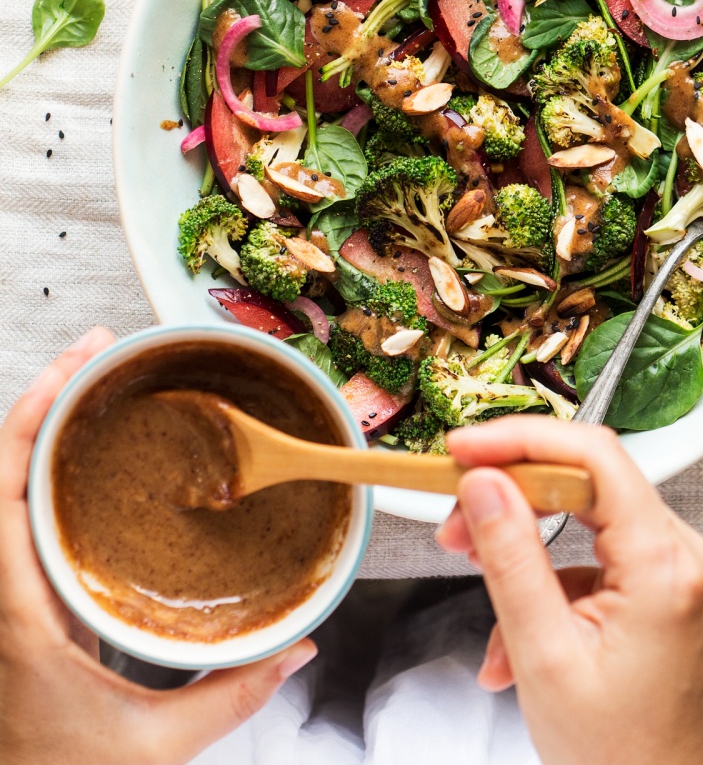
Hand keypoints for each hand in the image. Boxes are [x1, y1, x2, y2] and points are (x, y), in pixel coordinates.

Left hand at [0, 328, 316, 764]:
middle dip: (48, 396)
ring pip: (8, 486)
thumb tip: (299, 645)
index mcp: (17, 608)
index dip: (34, 413)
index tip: (77, 366)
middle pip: (5, 465)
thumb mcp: (153, 747)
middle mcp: (2, 588)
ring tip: (95, 384)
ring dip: (44, 428)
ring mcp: (9, 592)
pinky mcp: (22, 602)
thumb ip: (231, 695)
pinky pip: (22, 515)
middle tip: (100, 352)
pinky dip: (45, 470)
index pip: (3, 486)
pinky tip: (87, 459)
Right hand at [436, 418, 702, 764]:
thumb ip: (510, 558)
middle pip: (582, 480)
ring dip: (517, 539)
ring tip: (470, 566)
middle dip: (508, 493)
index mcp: (662, 565)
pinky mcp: (654, 586)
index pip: (592, 456)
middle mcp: (678, 555)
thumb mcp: (544, 654)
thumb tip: (483, 483)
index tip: (465, 448)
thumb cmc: (618, 756)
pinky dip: (539, 579)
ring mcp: (670, 570)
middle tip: (453, 517)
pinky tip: (508, 632)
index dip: (521, 439)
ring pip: (579, 515)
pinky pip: (586, 554)